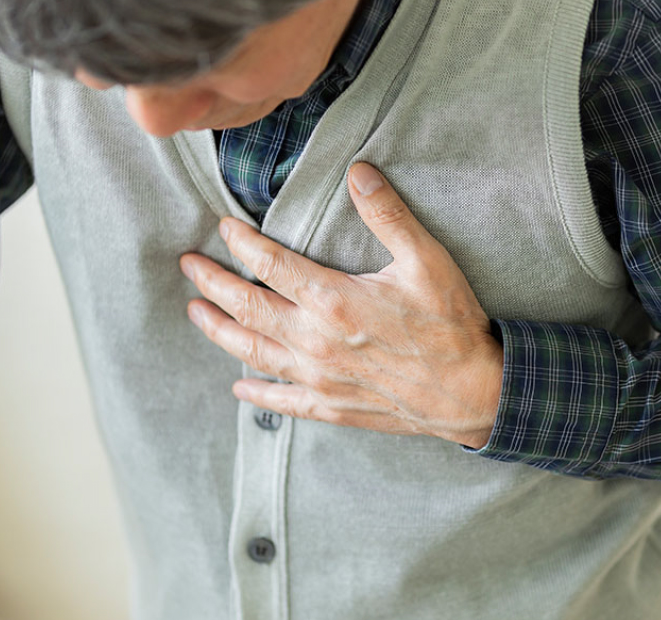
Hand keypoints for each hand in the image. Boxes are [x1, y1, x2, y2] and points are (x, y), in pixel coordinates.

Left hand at [179, 162, 502, 448]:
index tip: (223, 228)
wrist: (471, 392)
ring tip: (196, 313)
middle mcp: (314, 340)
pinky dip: (257, 393)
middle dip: (213, 283)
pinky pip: (282, 401)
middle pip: (247, 307)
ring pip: (253, 351)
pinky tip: (239, 386)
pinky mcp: (331, 406)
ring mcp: (319, 378)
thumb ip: (387, 215)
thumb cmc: (451, 324)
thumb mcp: (427, 260)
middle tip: (189, 266)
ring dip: (219, 331)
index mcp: (332, 299)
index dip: (242, 242)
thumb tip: (358, 172)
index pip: (270, 264)